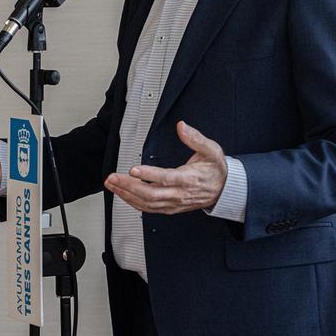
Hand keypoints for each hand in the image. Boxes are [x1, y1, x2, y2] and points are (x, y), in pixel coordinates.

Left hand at [104, 121, 227, 213]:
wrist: (223, 190)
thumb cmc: (216, 170)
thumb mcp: (212, 150)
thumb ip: (196, 138)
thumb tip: (182, 126)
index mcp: (189, 179)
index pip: (166, 178)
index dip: (149, 175)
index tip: (134, 170)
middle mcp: (180, 194)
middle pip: (151, 194)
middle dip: (129, 186)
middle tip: (113, 178)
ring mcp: (174, 203)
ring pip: (147, 203)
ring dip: (127, 195)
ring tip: (112, 185)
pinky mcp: (170, 208)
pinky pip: (149, 209)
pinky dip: (134, 203)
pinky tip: (123, 195)